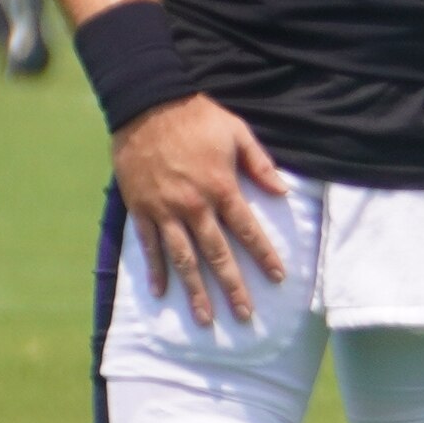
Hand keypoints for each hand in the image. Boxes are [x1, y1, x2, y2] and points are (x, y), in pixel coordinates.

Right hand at [112, 95, 289, 322]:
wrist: (146, 104)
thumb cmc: (196, 116)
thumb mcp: (237, 133)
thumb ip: (260, 164)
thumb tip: (283, 190)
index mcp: (221, 188)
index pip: (248, 231)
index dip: (264, 256)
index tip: (278, 278)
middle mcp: (194, 206)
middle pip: (217, 255)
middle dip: (232, 288)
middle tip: (244, 315)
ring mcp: (164, 210)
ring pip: (183, 259)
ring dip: (194, 290)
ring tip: (204, 319)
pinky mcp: (140, 208)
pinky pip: (149, 246)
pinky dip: (155, 270)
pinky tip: (162, 292)